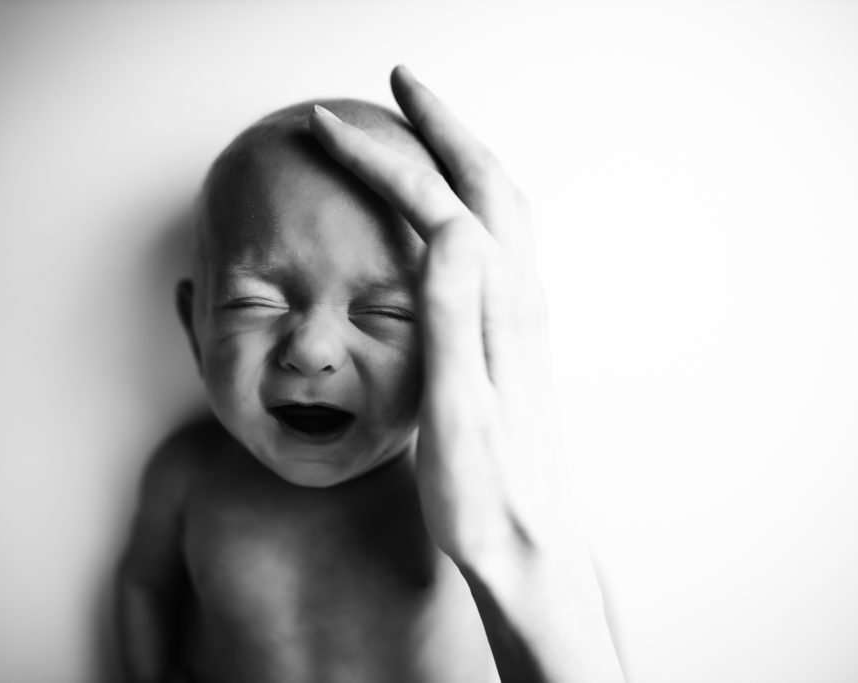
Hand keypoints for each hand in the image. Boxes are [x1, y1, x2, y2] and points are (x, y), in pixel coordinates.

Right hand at [310, 66, 570, 567]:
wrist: (526, 542)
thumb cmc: (482, 492)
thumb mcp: (457, 411)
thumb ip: (454, 318)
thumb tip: (447, 228)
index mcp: (498, 309)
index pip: (437, 205)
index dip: (383, 159)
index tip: (331, 127)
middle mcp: (519, 299)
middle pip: (483, 183)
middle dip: (437, 125)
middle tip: (398, 83)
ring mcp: (521, 312)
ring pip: (497, 204)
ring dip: (460, 152)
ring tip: (424, 124)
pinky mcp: (513, 331)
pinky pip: (497, 236)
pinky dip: (470, 194)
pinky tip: (448, 206)